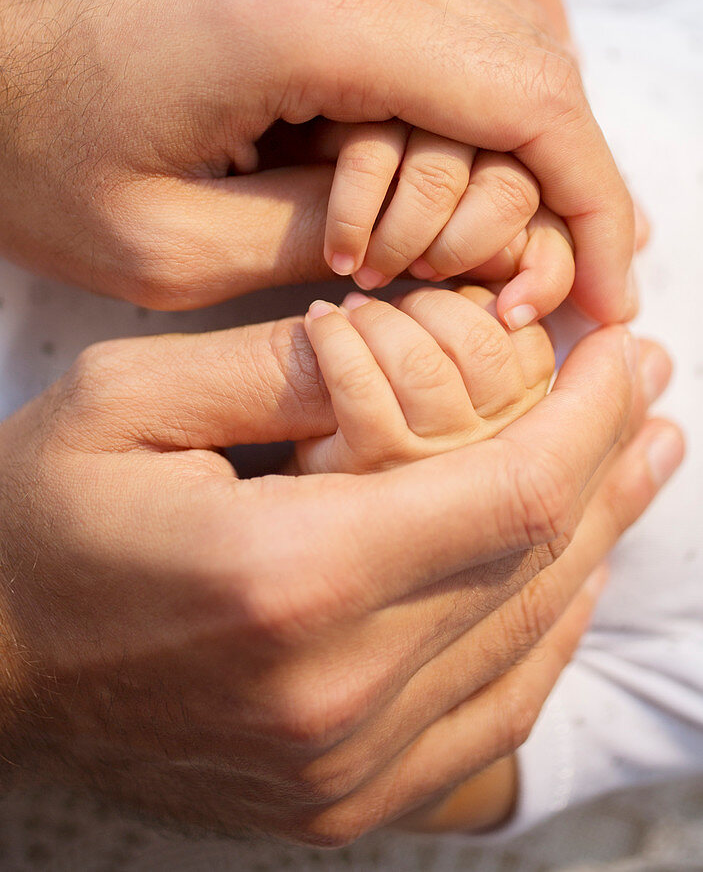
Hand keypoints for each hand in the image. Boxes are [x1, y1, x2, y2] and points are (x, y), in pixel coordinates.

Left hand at [0, 0, 632, 318]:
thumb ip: (327, 247)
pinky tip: (498, 94)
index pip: (523, 100)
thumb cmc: (38, 147)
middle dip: (573, 174)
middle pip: (533, 51)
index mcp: (305, 14)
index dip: (592, 204)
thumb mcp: (173, 251)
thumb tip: (438, 249)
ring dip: (542, 108)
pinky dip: (508, 23)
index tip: (614, 288)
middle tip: (574, 271)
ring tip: (537, 201)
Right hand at [0, 320, 680, 843]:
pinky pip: (485, 719)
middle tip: (649, 394)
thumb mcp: (129, 401)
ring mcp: (339, 765)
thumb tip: (409, 341)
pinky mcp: (334, 798)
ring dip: (598, 545)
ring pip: (527, 644)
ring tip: (640, 466)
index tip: (627, 353)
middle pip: (536, 567)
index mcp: (284, 577)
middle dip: (611, 466)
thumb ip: (282, 368)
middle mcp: (331, 691)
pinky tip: (570, 577)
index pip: (507, 493)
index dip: (589, 416)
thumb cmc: (36, 522)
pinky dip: (542, 636)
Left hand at [295, 284, 554, 474]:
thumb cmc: (384, 414)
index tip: (435, 300)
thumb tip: (500, 277)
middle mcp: (488, 450)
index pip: (526, 341)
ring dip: (377, 319)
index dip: (479, 300)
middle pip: (480, 344)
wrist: (304, 490)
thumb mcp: (455, 378)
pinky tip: (320, 323)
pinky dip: (335, 339)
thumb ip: (483, 333)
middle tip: (387, 302)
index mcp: (521, 422)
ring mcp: (431, 464)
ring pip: (420, 364)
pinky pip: (360, 384)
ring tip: (351, 313)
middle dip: (427, 303)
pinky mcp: (370, 465)